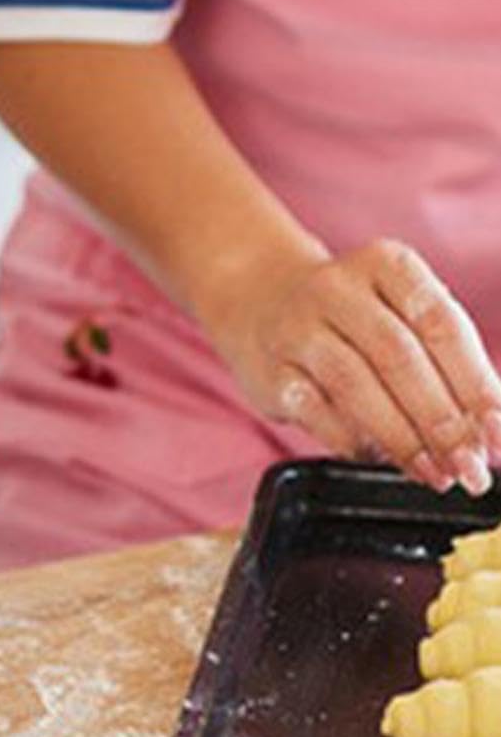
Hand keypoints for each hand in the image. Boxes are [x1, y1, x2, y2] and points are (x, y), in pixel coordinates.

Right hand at [203, 238, 500, 493]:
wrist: (260, 301)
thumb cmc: (353, 318)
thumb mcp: (401, 315)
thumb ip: (444, 363)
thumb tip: (486, 431)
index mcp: (386, 264)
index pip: (441, 324)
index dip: (476, 383)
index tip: (497, 431)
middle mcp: (337, 288)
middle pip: (399, 356)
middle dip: (442, 420)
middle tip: (468, 466)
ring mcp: (296, 328)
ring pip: (354, 384)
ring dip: (401, 437)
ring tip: (433, 472)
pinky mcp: (269, 370)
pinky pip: (313, 411)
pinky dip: (352, 441)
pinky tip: (378, 458)